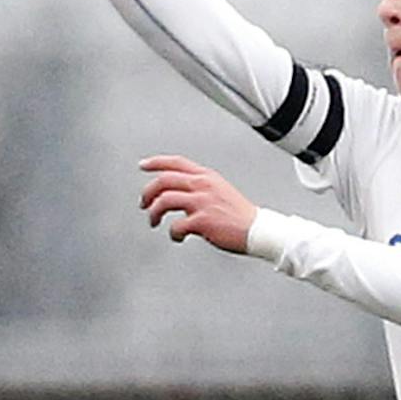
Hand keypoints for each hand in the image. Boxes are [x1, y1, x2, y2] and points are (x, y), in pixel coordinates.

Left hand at [139, 155, 257, 253]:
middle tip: (144, 203)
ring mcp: (202, 202)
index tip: (143, 165)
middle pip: (164, 180)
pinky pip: (176, 226)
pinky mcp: (202, 221)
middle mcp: (203, 185)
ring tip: (154, 221)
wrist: (257, 229)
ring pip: (164, 200)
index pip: (175, 162)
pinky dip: (173, 233)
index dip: (156, 162)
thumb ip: (201, 186)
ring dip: (153, 213)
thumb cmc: (240, 215)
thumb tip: (180, 192)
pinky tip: (178, 237)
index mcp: (207, 176)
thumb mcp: (220, 189)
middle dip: (148, 192)